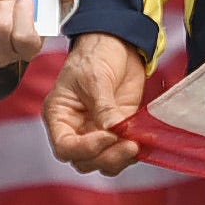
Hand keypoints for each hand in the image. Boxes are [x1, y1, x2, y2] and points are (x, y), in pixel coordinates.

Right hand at [45, 31, 153, 173]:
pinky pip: (123, 150)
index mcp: (59, 116)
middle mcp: (76, 129)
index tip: (107, 136)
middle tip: (128, 144)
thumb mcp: (94, 78)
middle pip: (85, 160)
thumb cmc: (95, 54)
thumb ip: (103, 107)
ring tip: (136, 145)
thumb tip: (114, 130)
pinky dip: (134, 151)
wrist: (117, 42)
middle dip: (106, 156)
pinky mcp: (120, 130)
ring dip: (120, 158)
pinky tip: (145, 142)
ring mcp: (98, 132)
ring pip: (104, 162)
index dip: (85, 148)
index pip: (65, 147)